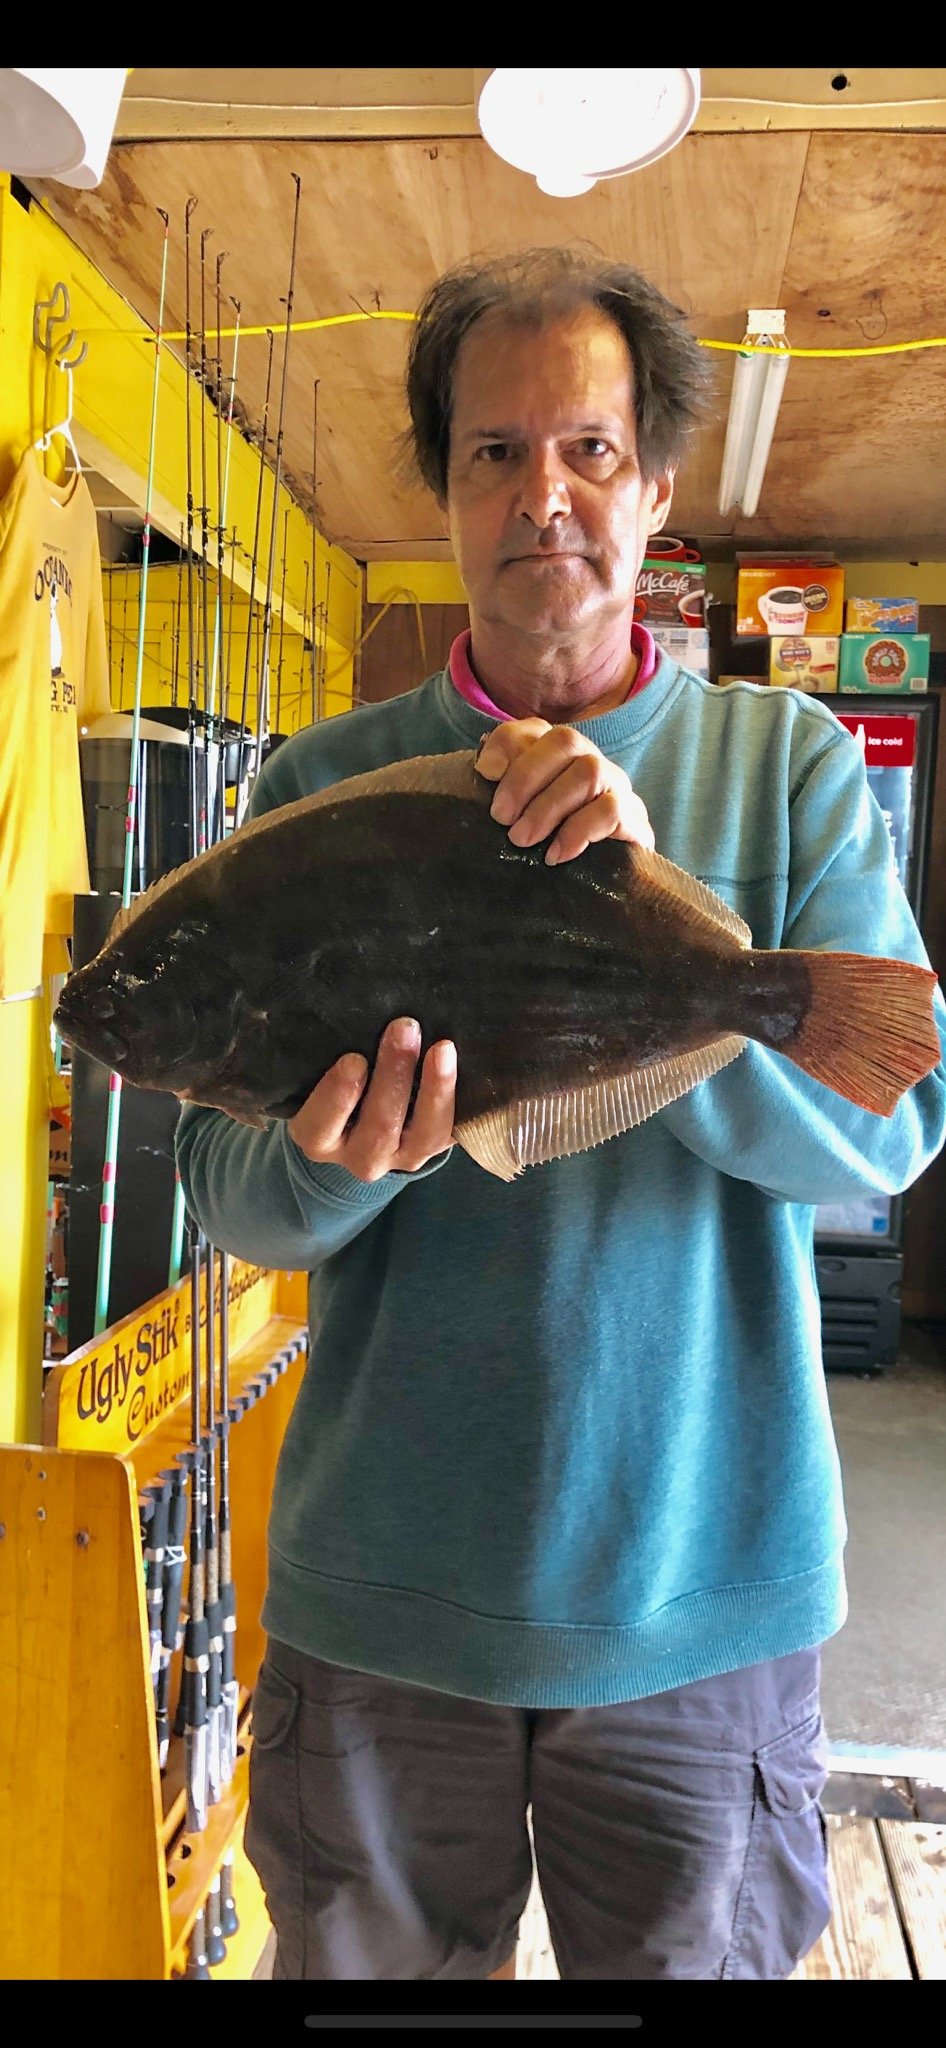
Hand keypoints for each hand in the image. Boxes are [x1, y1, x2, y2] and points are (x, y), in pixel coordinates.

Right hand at [288, 1018, 456, 1183]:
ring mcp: (401, 1159)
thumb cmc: (339, 1083)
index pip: (321, 1125)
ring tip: (442, 1048)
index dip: (339, 1095)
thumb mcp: (321, 1073)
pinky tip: (466, 1067)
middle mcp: (359, 1157)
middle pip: (379, 1127)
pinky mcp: (434, 1150)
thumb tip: (355, 1011)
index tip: (354, 1060)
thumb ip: (332, 1054)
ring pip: (425, 1136)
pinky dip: (460, 1099)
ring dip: (435, 1088)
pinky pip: (452, 1131)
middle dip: (394, 1076)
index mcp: (318, 1137)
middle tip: (405, 1029)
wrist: (367, 1116)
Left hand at [476, 718, 654, 864]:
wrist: (604, 891)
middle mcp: (592, 763)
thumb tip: (486, 767)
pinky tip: (555, 856)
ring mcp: (618, 789)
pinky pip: (611, 811)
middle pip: (566, 741)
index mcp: (561, 757)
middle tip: (501, 817)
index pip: (535, 729)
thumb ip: (505, 794)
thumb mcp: (520, 820)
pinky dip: (577, 832)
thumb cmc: (548, 850)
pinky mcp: (636, 822)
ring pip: (589, 772)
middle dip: (525, 777)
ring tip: (522, 840)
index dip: (507, 744)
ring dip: (548, 807)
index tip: (484, 773)